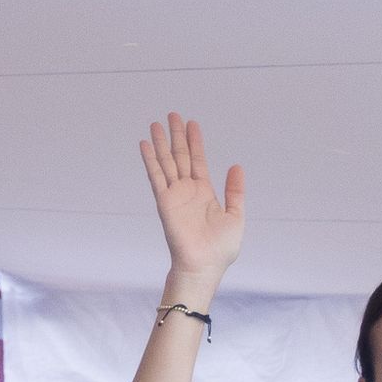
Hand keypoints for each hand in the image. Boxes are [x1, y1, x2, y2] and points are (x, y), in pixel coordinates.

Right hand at [140, 113, 244, 282]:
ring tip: (156, 123)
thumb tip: (236, 166)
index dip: (195, 142)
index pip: (198, 161)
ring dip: (160, 143)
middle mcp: (187, 191)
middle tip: (172, 115)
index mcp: (204, 193)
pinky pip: (156, 177)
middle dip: (176, 136)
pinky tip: (145, 145)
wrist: (204, 266)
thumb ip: (235, 191)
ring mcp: (174, 196)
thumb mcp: (236, 215)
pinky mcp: (164, 202)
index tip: (192, 123)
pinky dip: (150, 160)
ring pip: (166, 163)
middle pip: (180, 157)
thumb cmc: (220, 249)